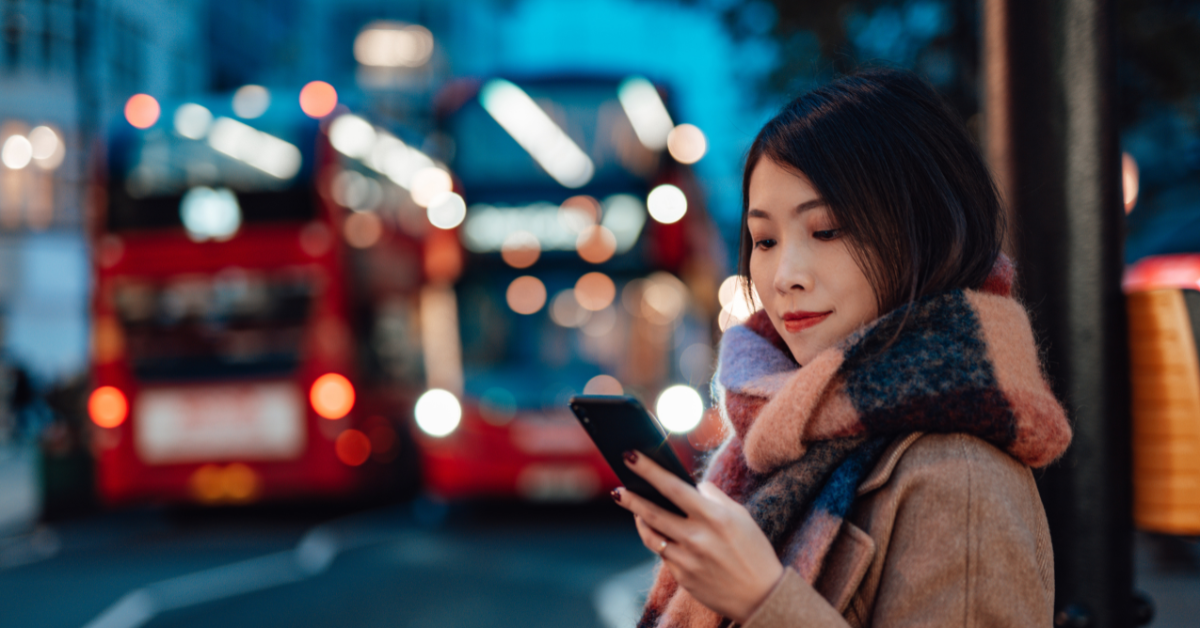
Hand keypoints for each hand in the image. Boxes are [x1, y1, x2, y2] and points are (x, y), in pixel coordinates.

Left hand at [612, 451, 783, 623]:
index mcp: (714, 516)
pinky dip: (658, 540)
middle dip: (630, 498)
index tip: (630, 456)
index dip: (649, 470)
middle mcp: (697, 537)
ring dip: (638, 520)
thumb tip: (692, 485)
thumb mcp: (741, 516)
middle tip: (616, 489)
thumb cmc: (753, 550)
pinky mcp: (682, 577)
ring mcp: (687, 559)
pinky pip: (662, 554)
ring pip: (651, 535)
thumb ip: (714, 497)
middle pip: (652, 513)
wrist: (761, 596)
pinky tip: (654, 531)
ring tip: (632, 508)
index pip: (673, 487)